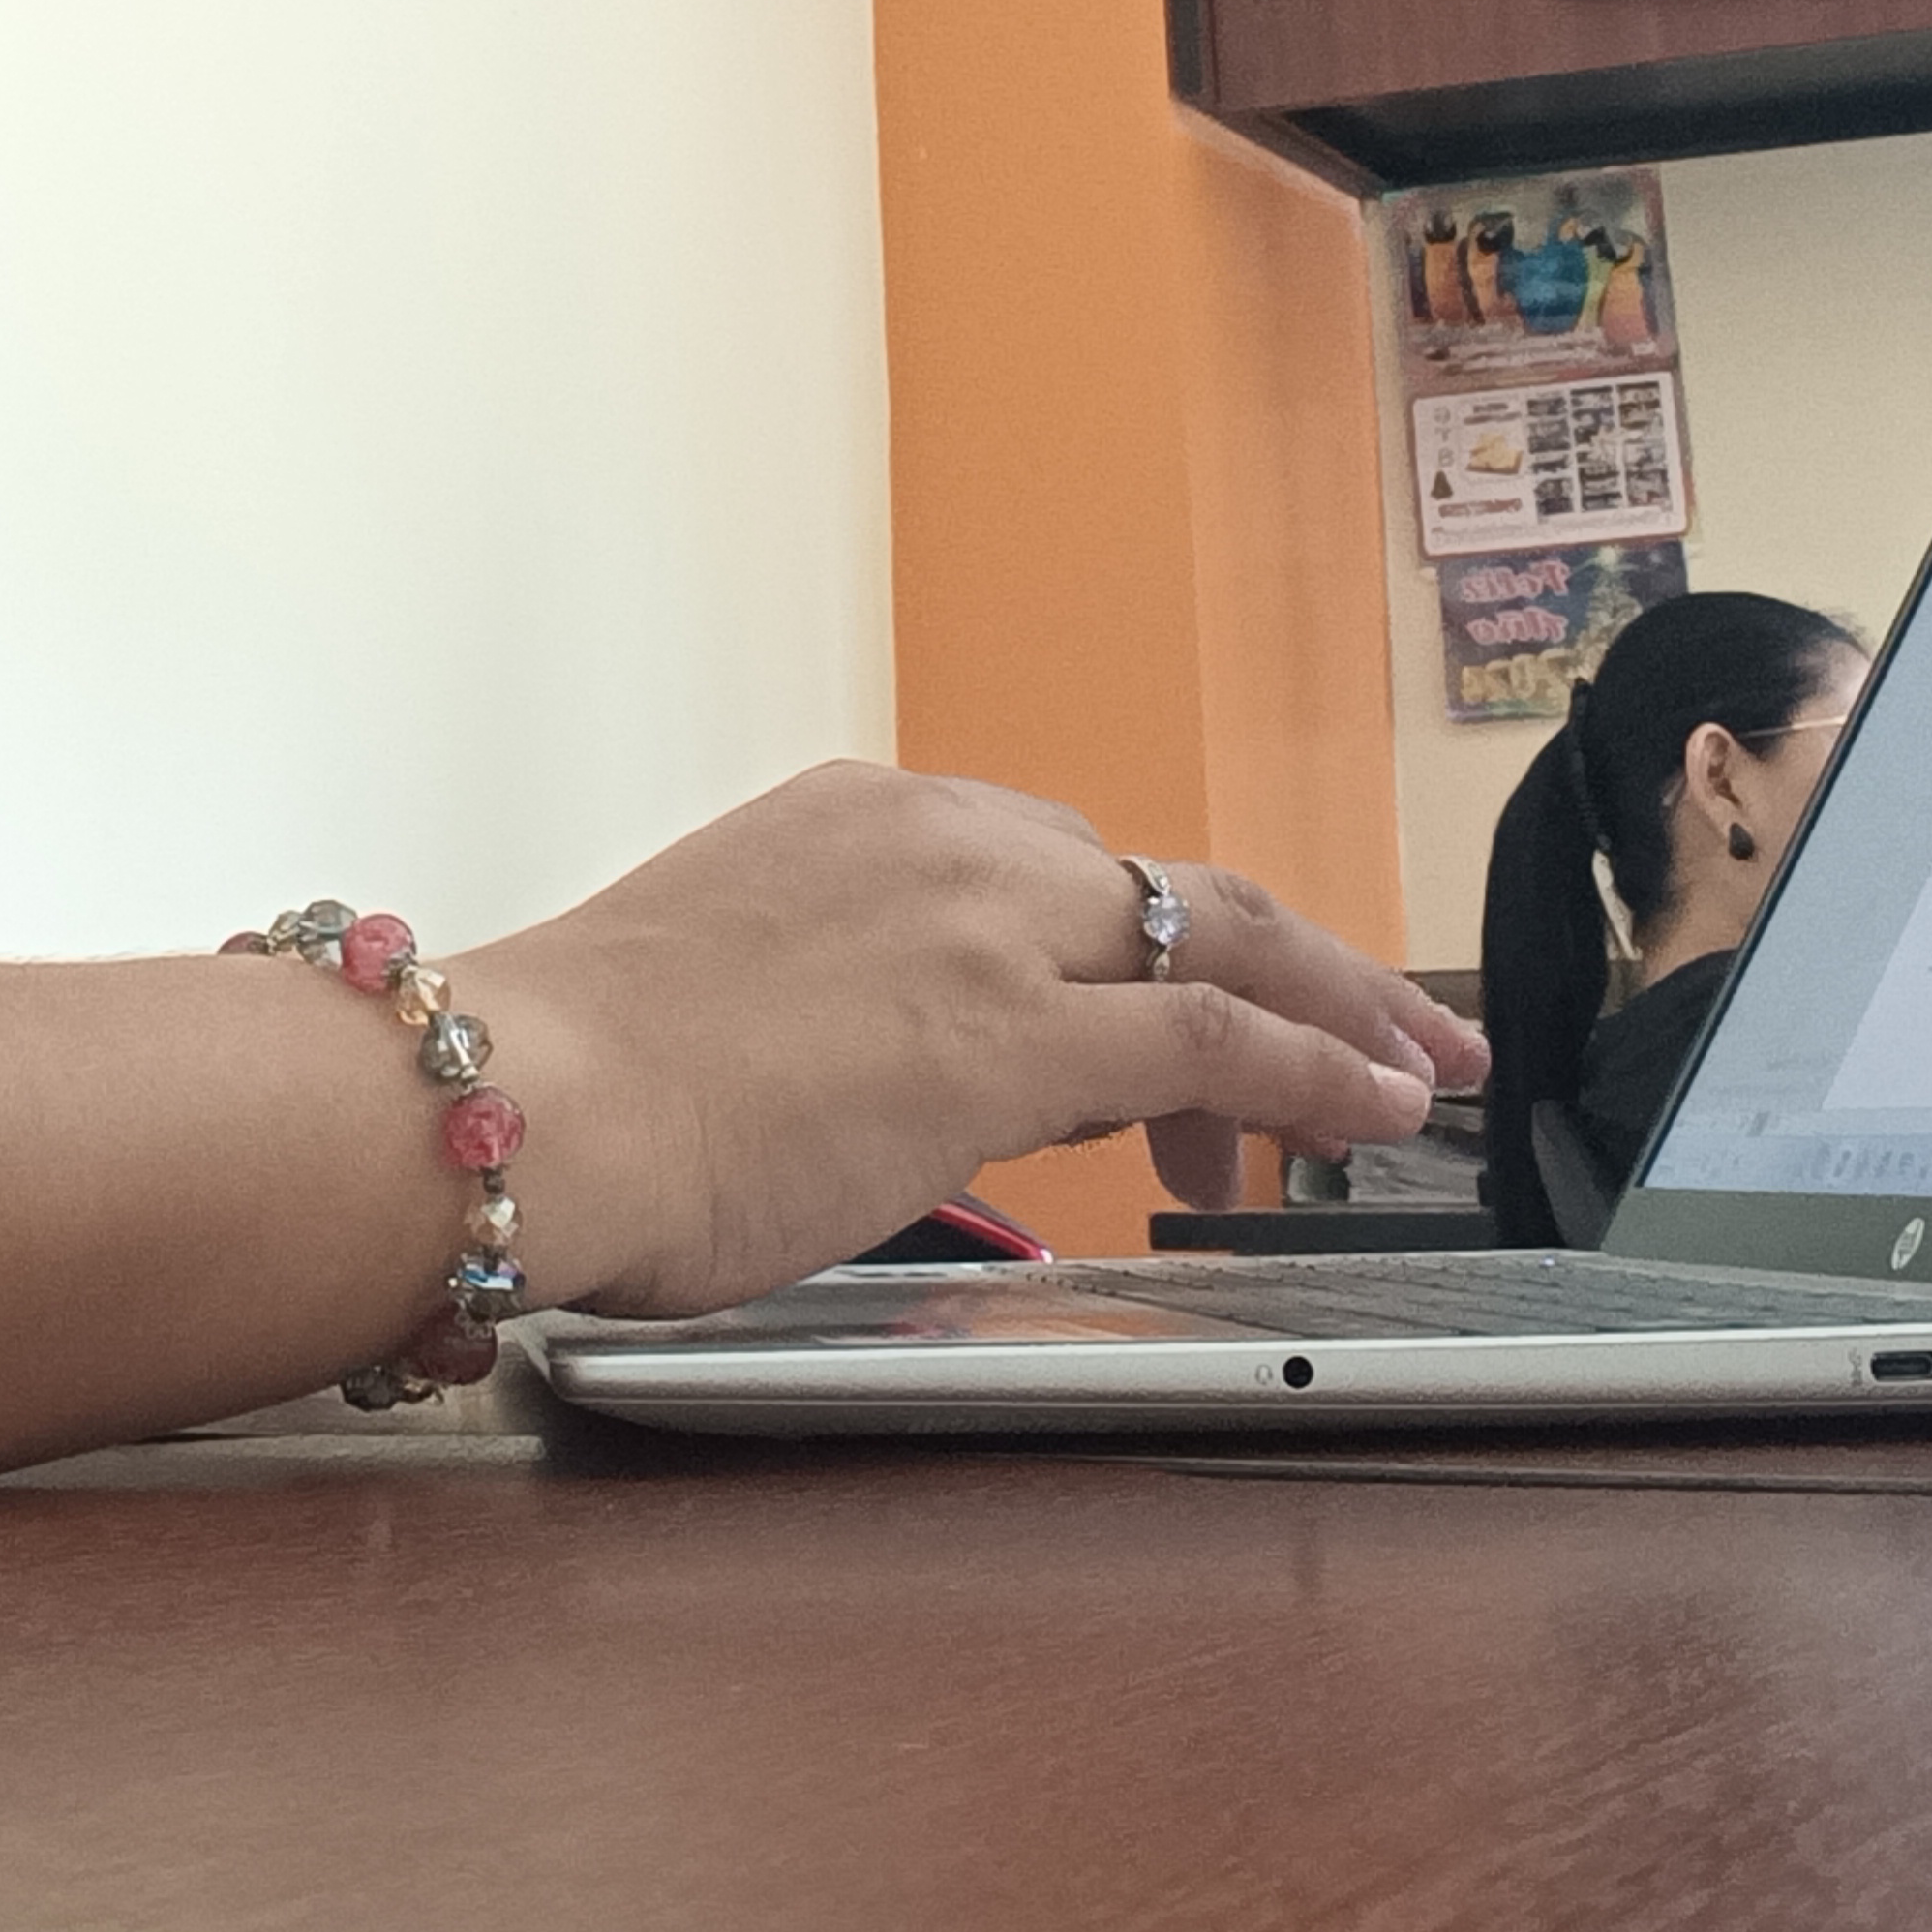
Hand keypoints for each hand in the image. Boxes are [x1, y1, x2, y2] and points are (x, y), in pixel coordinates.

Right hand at [478, 766, 1485, 1318]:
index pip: (1060, 873)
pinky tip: (1377, 1108)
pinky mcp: (1011, 1030)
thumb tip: (926, 1088)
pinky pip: (1215, 1034)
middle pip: (1168, 887)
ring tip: (1413, 1070)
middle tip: (1377, 1020)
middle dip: (1293, 958)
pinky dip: (1319, 1066)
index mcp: (864, 822)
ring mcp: (984, 928)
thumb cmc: (575, 1087)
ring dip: (1338, 1008)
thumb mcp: (734, 995)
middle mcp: (940, 842)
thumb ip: (852, 1010)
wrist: (518, 1099)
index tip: (1190, 1021)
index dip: (1149, 950)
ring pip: (1224, 939)